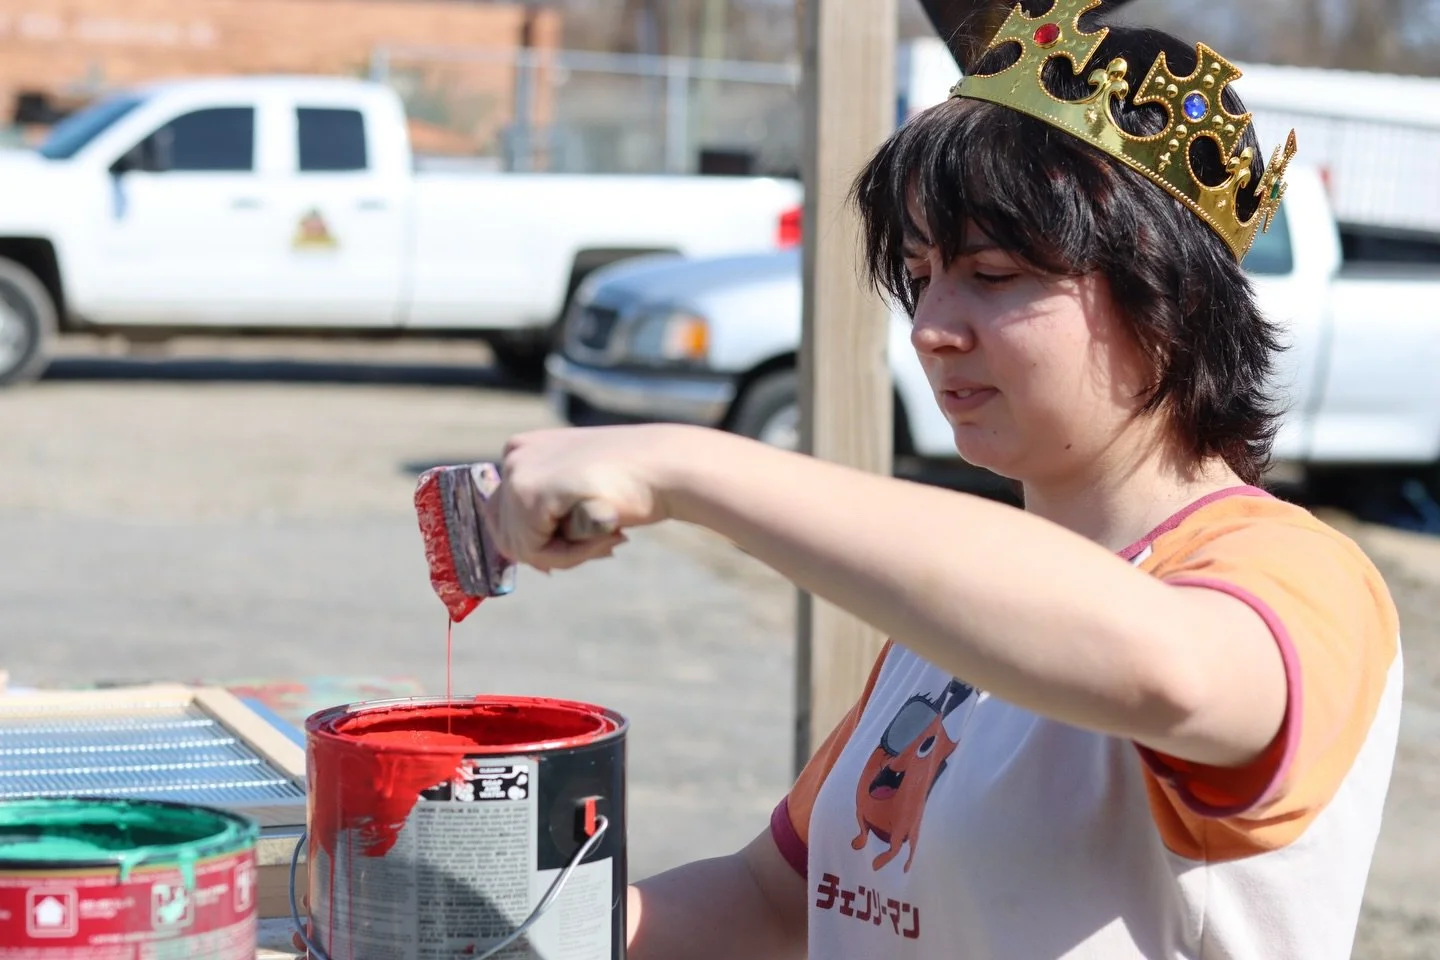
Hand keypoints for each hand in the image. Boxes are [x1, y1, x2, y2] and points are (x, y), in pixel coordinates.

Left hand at [483, 425, 692, 570]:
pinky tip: (605, 533)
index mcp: (524, 450)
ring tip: (607, 538)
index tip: (587, 535)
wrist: (666, 467)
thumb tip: (529, 557)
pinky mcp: (529, 492)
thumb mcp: (582, 490)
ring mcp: (518, 472)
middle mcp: (515, 456)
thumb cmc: (632, 481)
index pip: (508, 516)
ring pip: (521, 546)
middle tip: (603, 543)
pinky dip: (571, 555)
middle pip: (510, 534)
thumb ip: (551, 514)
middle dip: (554, 549)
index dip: (544, 538)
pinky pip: (534, 550)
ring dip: (566, 554)